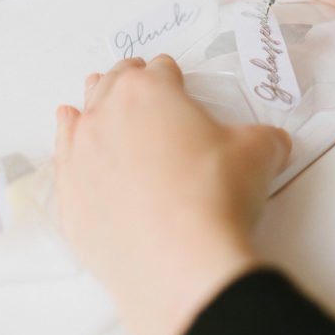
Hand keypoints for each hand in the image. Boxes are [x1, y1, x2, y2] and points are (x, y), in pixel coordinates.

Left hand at [55, 55, 290, 334]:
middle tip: (139, 81)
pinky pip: (63, 154)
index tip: (174, 81)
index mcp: (150, 91)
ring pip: (84, 113)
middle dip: (129, 80)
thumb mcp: (259, 154)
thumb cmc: (213, 199)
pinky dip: (67, 138)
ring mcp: (83, 155)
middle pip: (115, 84)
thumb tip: (272, 142)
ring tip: (97, 92)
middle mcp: (108, 115)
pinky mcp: (70, 195)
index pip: (160, 71)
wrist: (178, 263)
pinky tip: (68, 127)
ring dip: (93, 101)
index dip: (171, 76)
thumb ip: (263, 138)